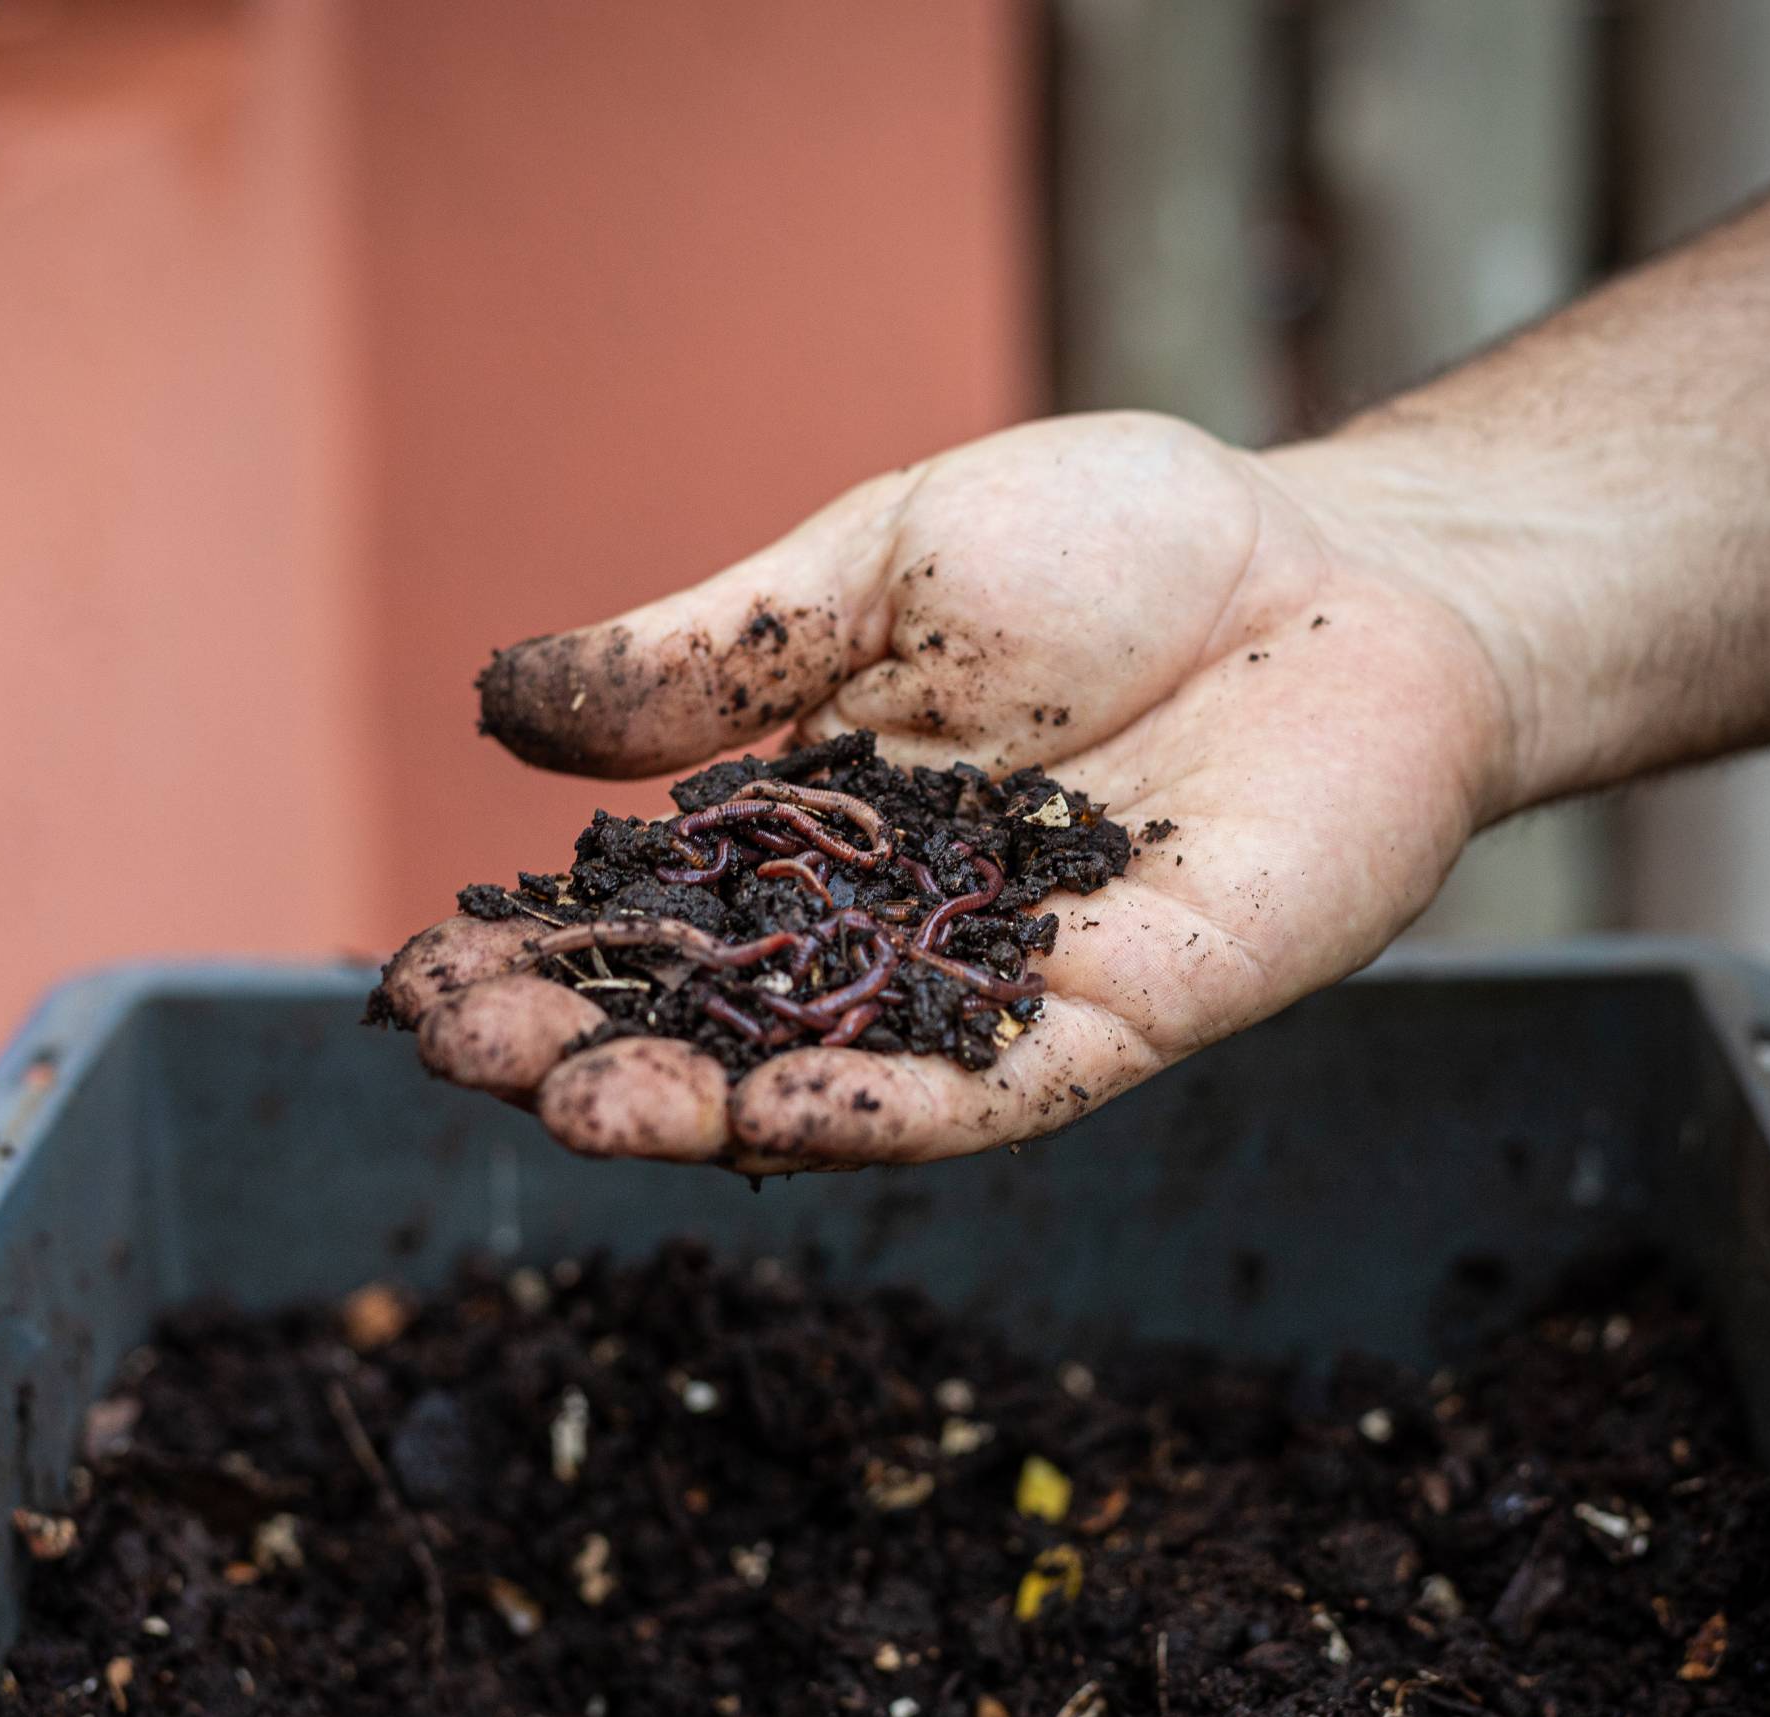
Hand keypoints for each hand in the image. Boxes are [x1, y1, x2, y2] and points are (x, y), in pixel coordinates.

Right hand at [380, 412, 1515, 1169]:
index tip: (422, 981)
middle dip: (590, 1047)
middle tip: (473, 1058)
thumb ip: (715, 655)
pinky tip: (786, 1115)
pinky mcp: (1124, 1017)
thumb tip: (502, 705)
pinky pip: (999, 1088)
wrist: (1348, 572)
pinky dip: (893, 1109)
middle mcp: (886, 932)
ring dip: (709, 1104)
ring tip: (587, 1108)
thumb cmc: (1120, 549)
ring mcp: (1000, 987)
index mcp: (808, 828)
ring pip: (834, 1077)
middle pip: (716, 1017)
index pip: (642, 916)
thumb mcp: (883, 569)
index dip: (535, 957)